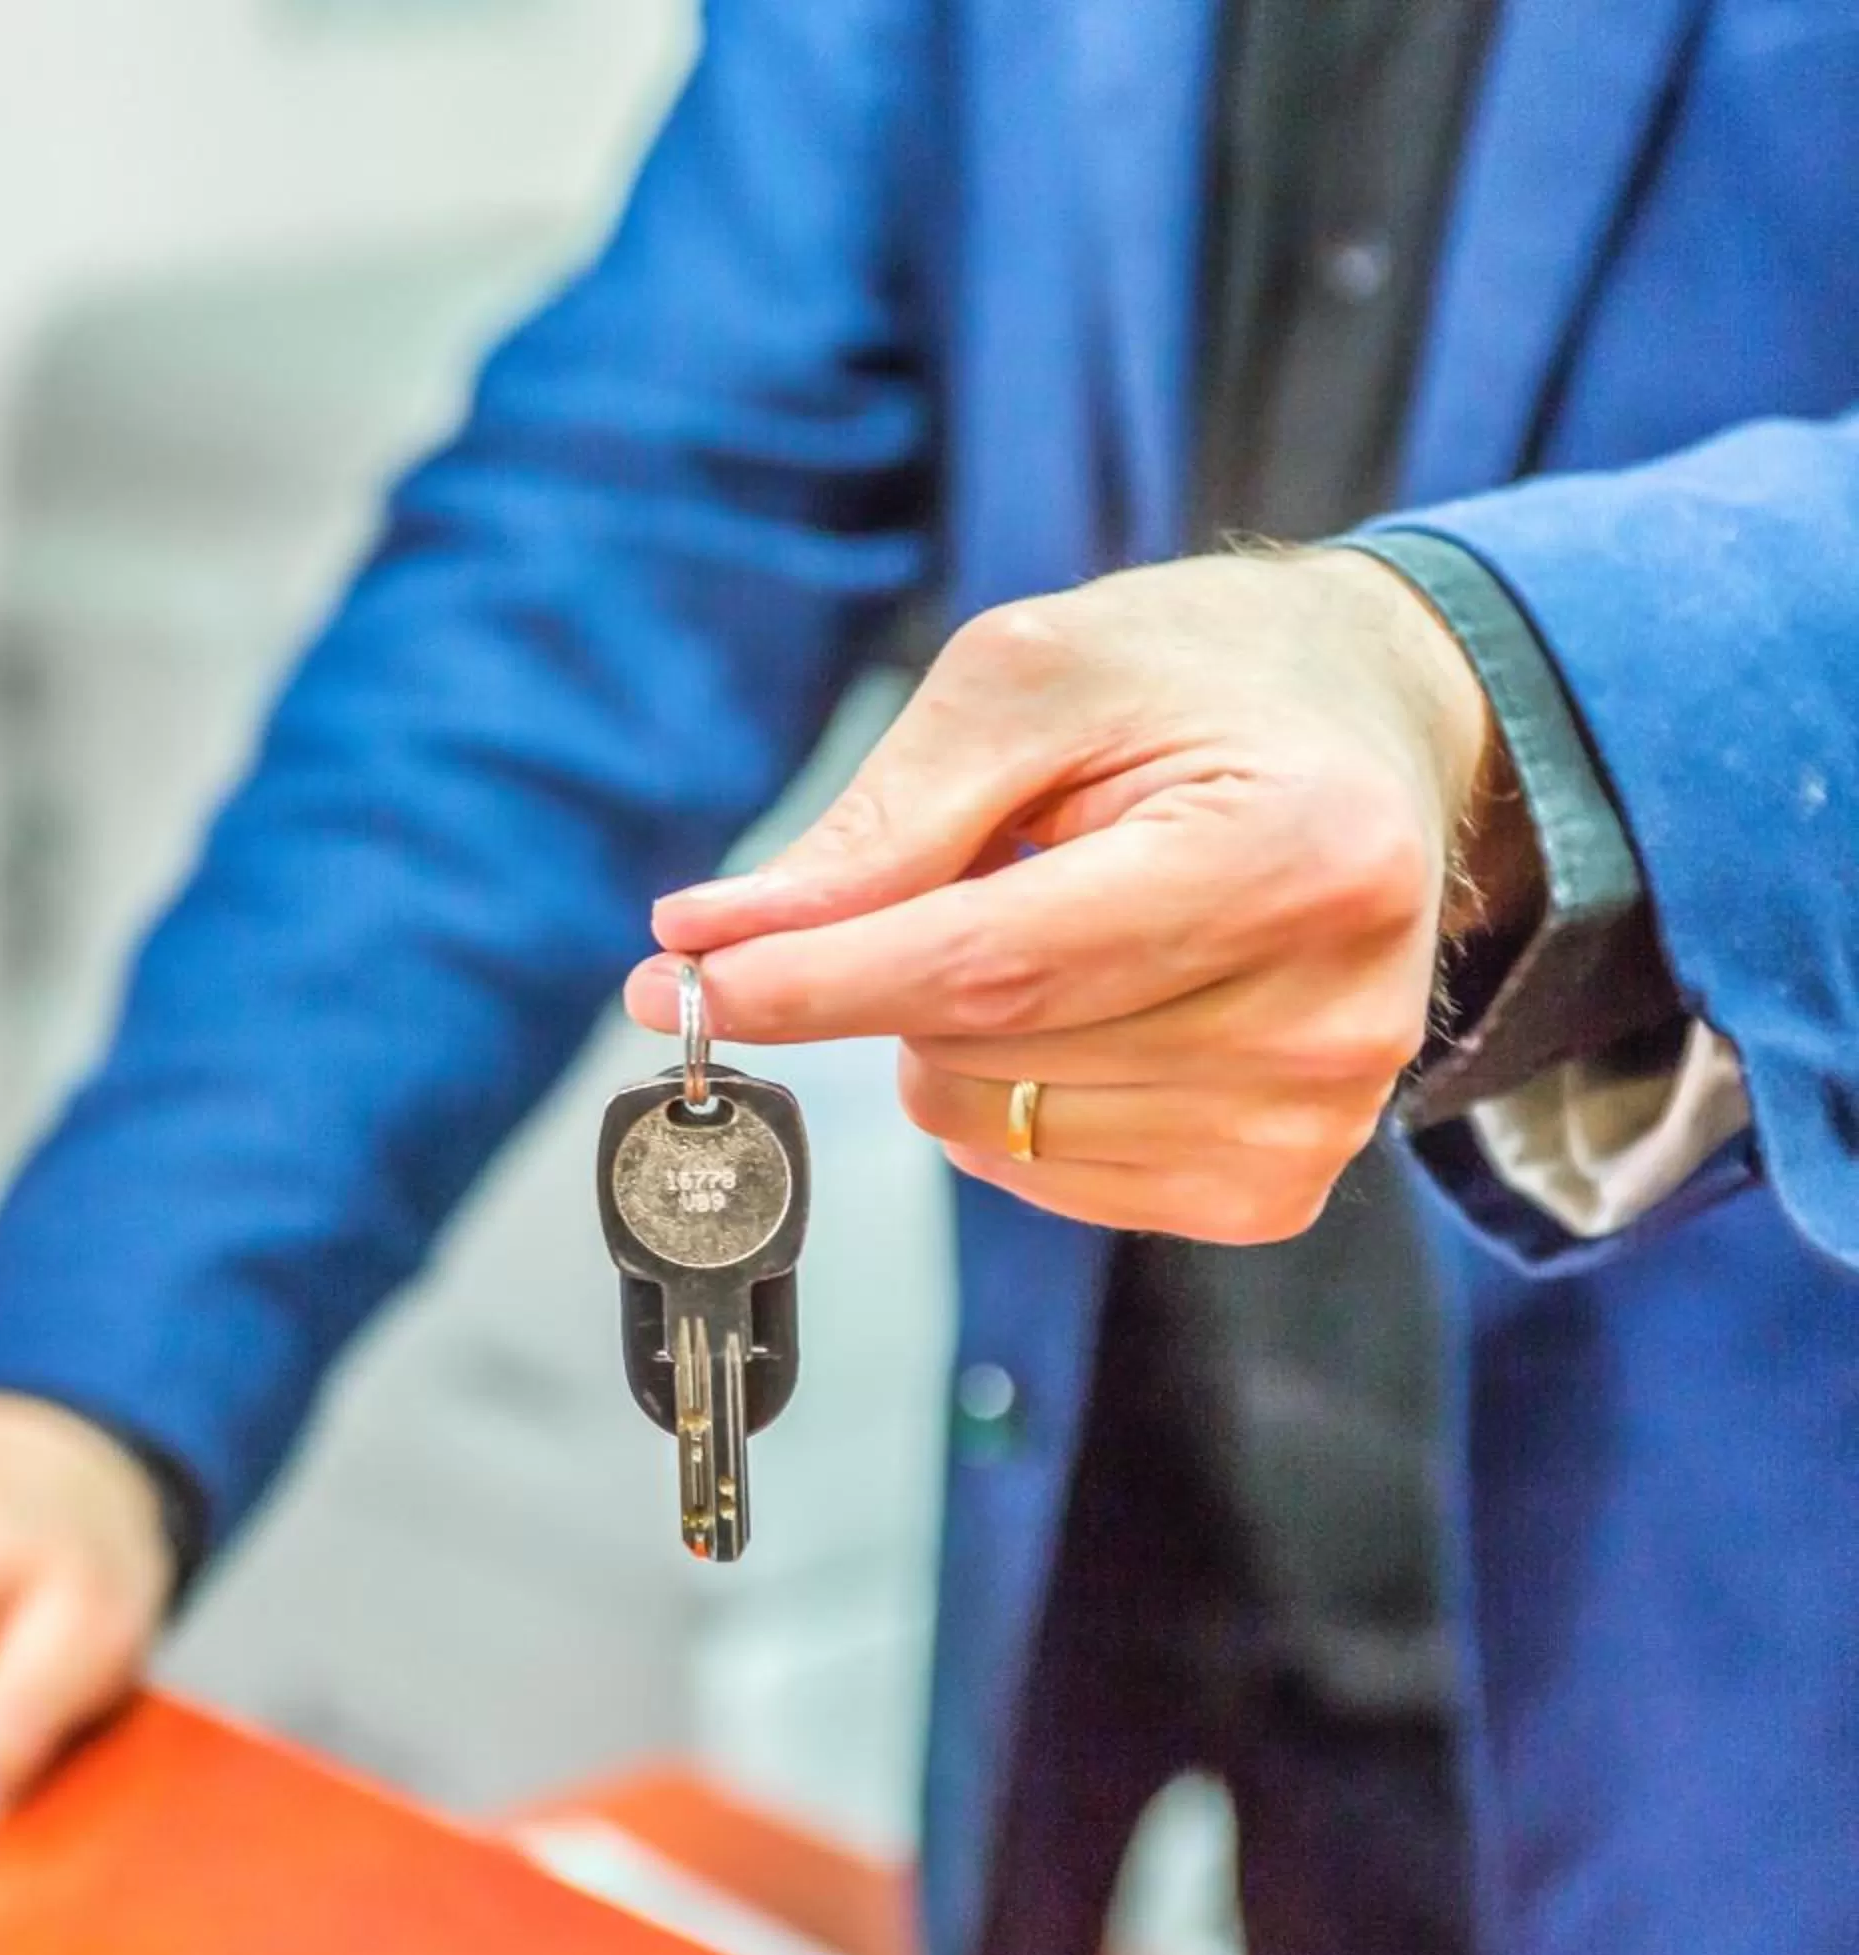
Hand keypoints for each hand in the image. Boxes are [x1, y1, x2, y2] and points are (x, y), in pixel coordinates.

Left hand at [630, 549, 1527, 1243]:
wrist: (1372, 730)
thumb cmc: (1194, 681)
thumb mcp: (1029, 680)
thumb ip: (876, 823)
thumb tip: (710, 941)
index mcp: (1289, 854)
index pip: (989, 968)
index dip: (811, 984)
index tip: (671, 983)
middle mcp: (1328, 1011)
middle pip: (978, 1050)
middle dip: (885, 975)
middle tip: (961, 866)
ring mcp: (1316, 1117)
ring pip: (990, 1124)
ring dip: (958, 1031)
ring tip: (1066, 912)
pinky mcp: (1279, 1184)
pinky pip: (1042, 1175)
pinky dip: (1012, 1093)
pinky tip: (1093, 997)